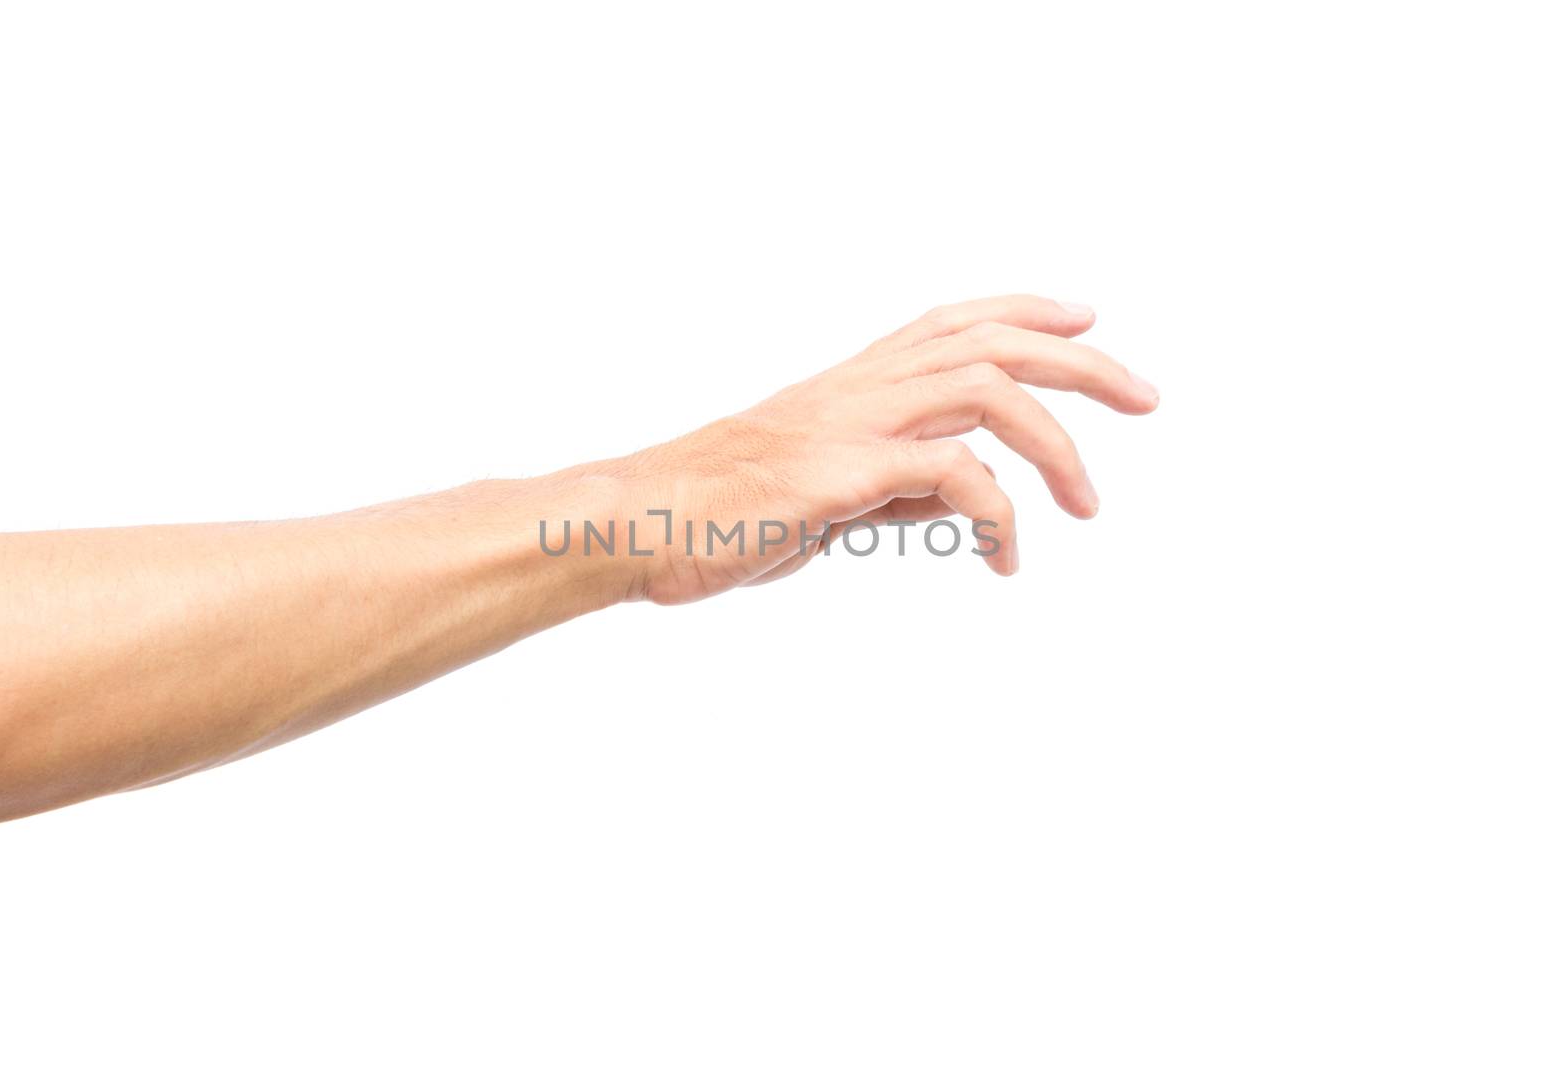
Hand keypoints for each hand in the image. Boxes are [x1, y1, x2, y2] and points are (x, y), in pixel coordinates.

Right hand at [551, 294, 1159, 604]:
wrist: (632, 523)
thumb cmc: (714, 514)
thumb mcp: (822, 495)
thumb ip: (897, 485)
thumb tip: (972, 496)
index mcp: (849, 384)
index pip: (952, 320)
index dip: (1025, 308)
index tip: (1085, 315)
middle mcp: (858, 386)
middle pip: (990, 339)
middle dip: (1081, 359)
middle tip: (1147, 396)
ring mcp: (851, 421)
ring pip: (987, 388)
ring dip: (1058, 441)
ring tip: (1091, 503)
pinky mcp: (842, 470)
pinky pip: (953, 472)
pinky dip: (999, 513)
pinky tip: (1007, 560)